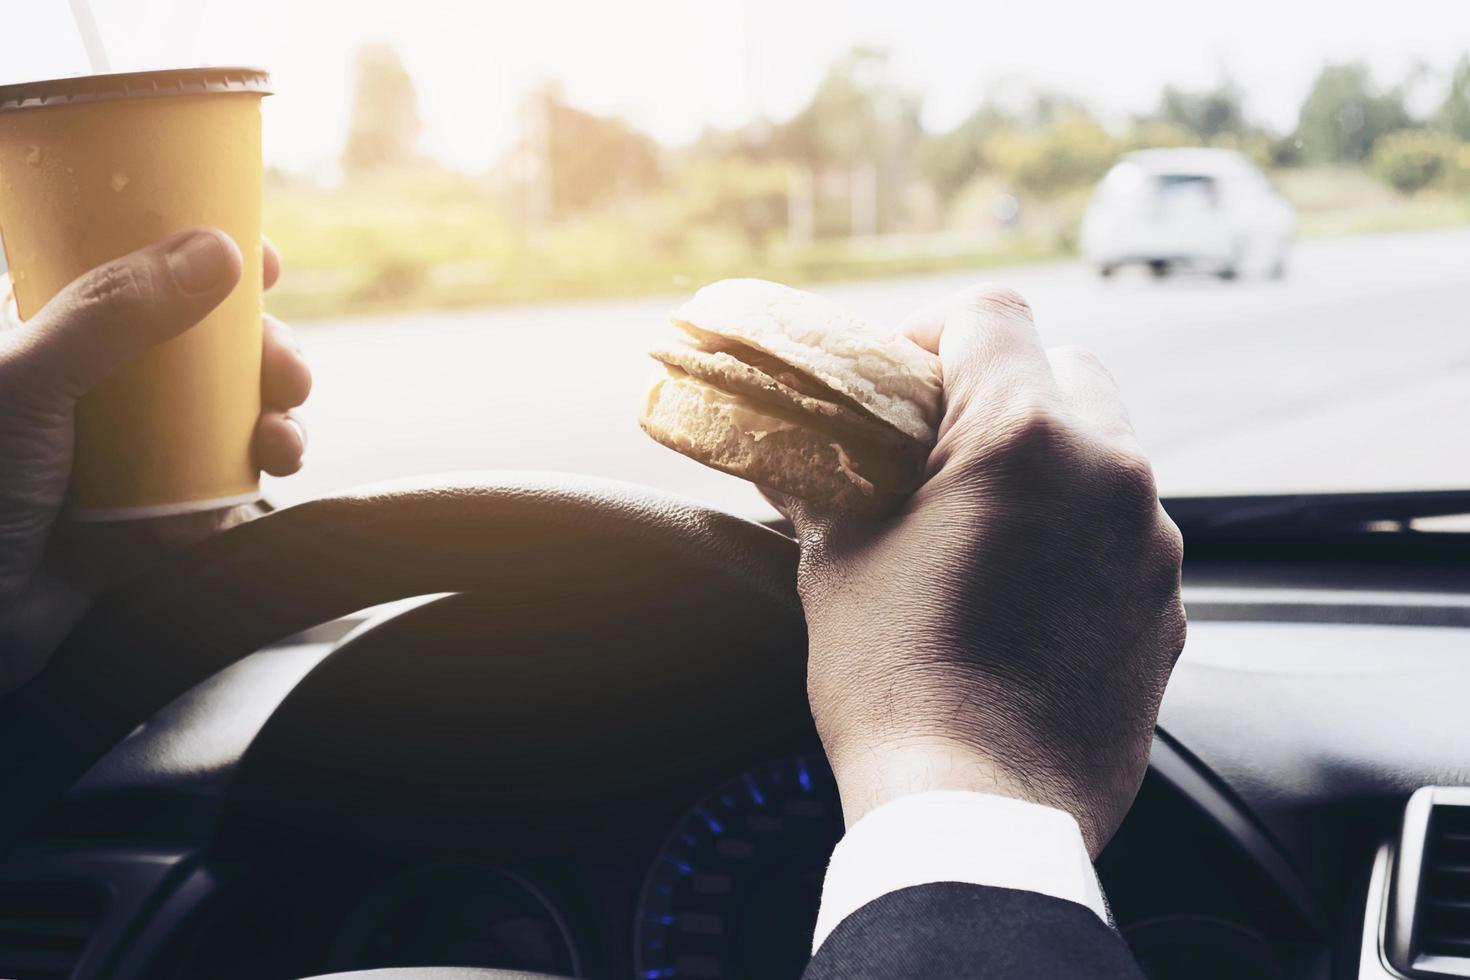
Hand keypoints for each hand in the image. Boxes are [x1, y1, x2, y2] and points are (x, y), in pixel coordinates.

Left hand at [0, 229, 310, 694]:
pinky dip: (265, 465)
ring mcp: (129, 447)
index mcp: (50, 331)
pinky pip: (230, 473)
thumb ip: (115, 314)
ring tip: (285, 438)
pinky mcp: (157, 509)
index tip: (266, 262)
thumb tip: (218, 249)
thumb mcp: (29, 382)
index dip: (205, 255)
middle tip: (289, 372)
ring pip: (228, 405)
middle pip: (205, 339)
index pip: (138, 268)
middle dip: (266, 349)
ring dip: (277, 411)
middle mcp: (95, 382)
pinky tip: (273, 468)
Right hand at [778, 285, 1185, 855]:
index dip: (935, 330)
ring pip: (1106, 449)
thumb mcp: (839, 558)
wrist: (975, 809)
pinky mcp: (1171, 604)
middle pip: (1065, 366)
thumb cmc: (893, 679)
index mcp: (1021, 436)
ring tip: (985, 525)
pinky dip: (1081, 532)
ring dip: (1049, 460)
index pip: (991, 314)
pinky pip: (1127, 530)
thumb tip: (792, 444)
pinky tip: (1027, 589)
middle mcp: (1108, 469)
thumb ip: (830, 478)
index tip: (904, 376)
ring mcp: (1151, 539)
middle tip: (943, 444)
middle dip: (1004, 387)